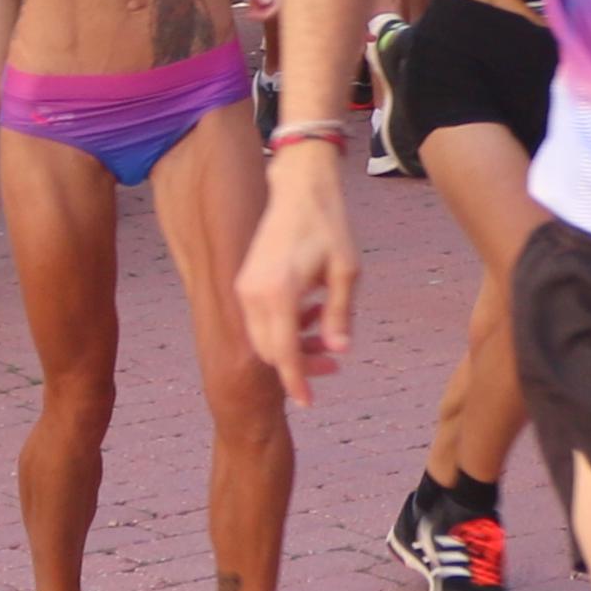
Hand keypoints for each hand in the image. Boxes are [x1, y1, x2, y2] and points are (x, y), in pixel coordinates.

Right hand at [235, 157, 358, 405]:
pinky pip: (257, 320)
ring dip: (286, 348)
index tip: (308, 402)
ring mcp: (244, 287)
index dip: (296, 382)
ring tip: (322, 336)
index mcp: (279, 292)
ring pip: (260, 338)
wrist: (299, 188)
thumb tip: (339, 352)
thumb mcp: (347, 271)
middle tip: (329, 368)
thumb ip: (340, 315)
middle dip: (294, 368)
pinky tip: (308, 315)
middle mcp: (253, 293)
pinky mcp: (244, 281)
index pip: (284, 353)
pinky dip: (278, 329)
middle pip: (269, 351)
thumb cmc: (329, 226)